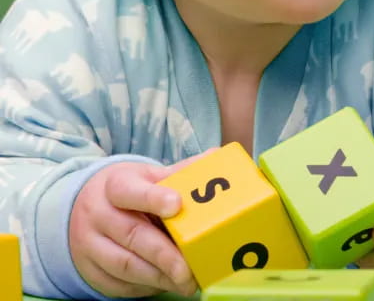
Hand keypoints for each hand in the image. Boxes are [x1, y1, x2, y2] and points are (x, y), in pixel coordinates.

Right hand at [69, 154, 208, 297]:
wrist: (86, 206)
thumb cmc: (130, 191)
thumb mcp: (148, 176)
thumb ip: (179, 172)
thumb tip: (215, 157)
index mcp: (116, 185)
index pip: (130, 191)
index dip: (153, 198)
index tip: (177, 205)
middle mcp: (98, 214)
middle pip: (132, 235)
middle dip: (164, 255)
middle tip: (189, 270)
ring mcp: (89, 244)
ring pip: (124, 265)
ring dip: (158, 277)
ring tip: (185, 283)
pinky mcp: (89, 270)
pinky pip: (116, 284)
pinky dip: (144, 287)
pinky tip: (165, 284)